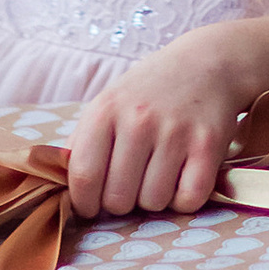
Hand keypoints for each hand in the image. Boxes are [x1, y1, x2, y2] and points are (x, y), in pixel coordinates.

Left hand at [65, 27, 268, 220]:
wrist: (206, 63)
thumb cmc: (147, 92)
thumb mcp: (106, 104)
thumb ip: (82, 144)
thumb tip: (60, 189)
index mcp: (105, 110)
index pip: (83, 177)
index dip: (85, 203)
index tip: (92, 205)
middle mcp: (138, 120)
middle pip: (118, 199)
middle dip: (122, 202)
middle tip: (131, 184)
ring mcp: (175, 132)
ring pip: (153, 203)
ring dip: (154, 199)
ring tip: (158, 174)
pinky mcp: (208, 145)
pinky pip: (188, 200)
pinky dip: (184, 200)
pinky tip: (182, 178)